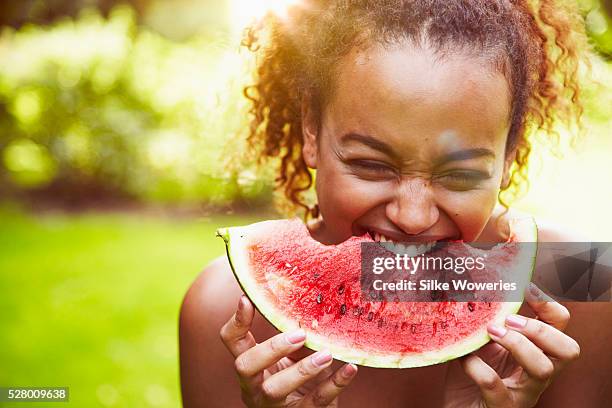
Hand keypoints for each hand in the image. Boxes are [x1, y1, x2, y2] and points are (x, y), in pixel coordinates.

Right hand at [219, 294, 357, 406]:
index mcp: (250, 366)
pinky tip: (349, 368)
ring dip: (302, 369)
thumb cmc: (299, 378)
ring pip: (276, 388)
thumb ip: (294, 337)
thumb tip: (309, 308)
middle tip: (299, 335)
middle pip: (246, 366)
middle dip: (270, 348)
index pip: (232, 342)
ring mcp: (274, 405)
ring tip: (326, 354)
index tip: (247, 299)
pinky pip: (316, 401)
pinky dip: (335, 384)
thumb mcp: (292, 356)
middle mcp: (254, 387)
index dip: (236, 321)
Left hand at [443, 283, 580, 407]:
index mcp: (534, 353)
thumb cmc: (470, 378)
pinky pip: (496, 386)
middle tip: (510, 320)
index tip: (527, 289)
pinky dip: (478, 367)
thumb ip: (486, 322)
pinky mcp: (501, 407)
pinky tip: (464, 358)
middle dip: (541, 330)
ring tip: (491, 332)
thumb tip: (479, 292)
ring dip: (518, 345)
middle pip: (567, 350)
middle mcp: (536, 375)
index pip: (560, 327)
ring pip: (544, 369)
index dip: (550, 306)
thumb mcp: (481, 343)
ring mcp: (522, 393)